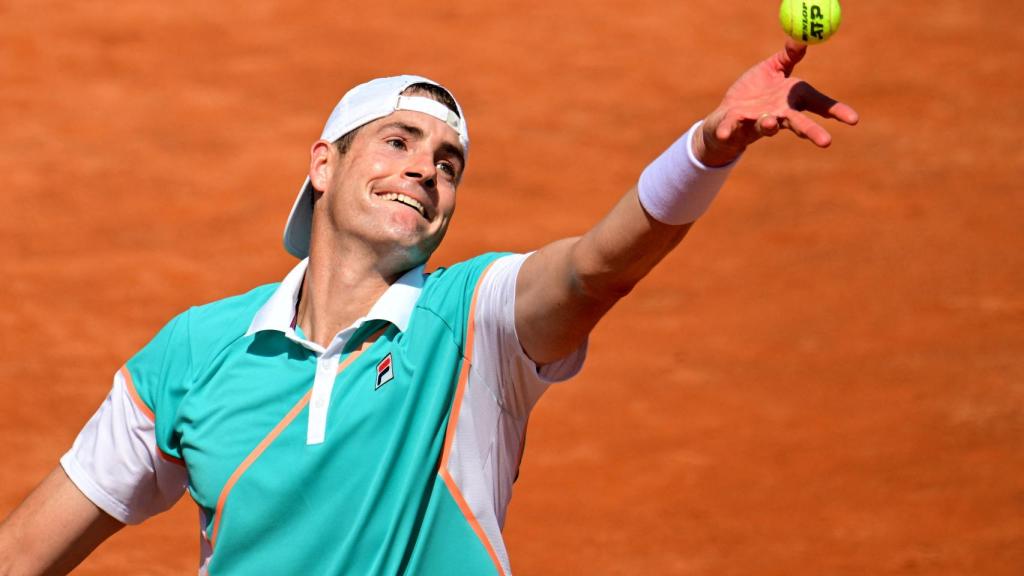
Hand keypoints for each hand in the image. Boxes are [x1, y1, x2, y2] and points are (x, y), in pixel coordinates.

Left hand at [695, 40, 858, 166]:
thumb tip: (803, 38)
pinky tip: (726, 133)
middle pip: (798, 123)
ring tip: (770, 122)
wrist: (726, 116)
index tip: (854, 120)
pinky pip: (731, 127)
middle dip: (811, 132)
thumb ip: (788, 57)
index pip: (818, 105)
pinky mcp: (733, 125)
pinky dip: (728, 130)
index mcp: (791, 100)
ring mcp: (756, 121)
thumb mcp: (772, 69)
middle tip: (827, 142)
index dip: (836, 112)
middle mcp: (778, 114)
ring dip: (768, 124)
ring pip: (766, 125)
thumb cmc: (754, 92)